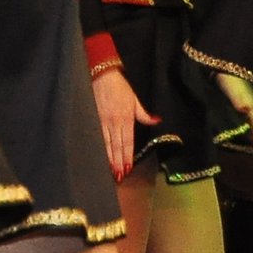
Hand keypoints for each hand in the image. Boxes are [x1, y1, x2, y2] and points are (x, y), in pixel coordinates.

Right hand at [91, 66, 153, 181]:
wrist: (103, 75)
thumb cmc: (120, 88)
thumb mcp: (135, 100)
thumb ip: (144, 114)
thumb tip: (157, 121)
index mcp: (126, 118)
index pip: (128, 142)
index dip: (128, 156)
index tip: (128, 168)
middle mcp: (115, 122)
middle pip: (117, 146)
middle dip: (119, 162)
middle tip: (119, 176)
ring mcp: (103, 121)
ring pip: (107, 144)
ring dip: (109, 159)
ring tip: (111, 171)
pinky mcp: (94, 119)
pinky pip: (98, 137)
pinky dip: (100, 148)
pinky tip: (100, 157)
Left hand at [214, 71, 252, 157]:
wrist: (223, 66)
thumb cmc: (228, 78)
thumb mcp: (232, 88)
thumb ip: (238, 98)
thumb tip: (246, 109)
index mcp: (251, 103)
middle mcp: (252, 105)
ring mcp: (249, 103)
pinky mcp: (243, 102)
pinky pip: (251, 119)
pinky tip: (250, 131)